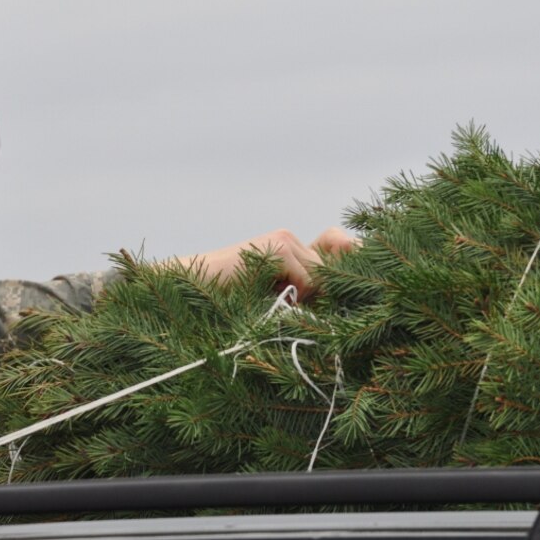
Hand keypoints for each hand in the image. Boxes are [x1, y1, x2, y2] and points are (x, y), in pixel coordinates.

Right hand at [176, 227, 356, 297]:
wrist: (192, 289)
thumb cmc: (230, 301)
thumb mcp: (274, 295)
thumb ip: (307, 287)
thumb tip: (347, 271)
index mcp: (288, 247)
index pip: (332, 259)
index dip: (332, 277)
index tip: (329, 285)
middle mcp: (288, 238)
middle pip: (328, 274)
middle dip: (312, 295)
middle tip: (276, 299)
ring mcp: (283, 240)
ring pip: (320, 278)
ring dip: (299, 297)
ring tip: (265, 296)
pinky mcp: (277, 248)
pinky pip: (307, 281)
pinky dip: (290, 295)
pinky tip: (261, 292)